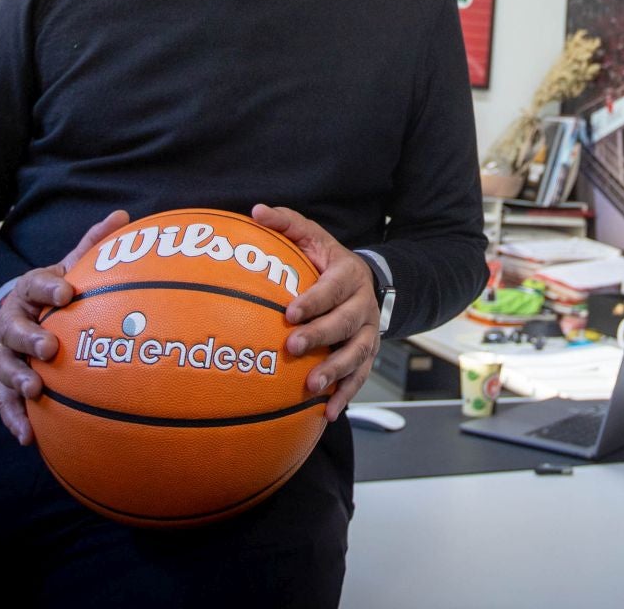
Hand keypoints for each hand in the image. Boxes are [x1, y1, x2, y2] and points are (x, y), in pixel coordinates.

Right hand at [0, 208, 129, 444]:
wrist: (16, 313)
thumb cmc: (54, 293)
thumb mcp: (69, 267)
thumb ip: (92, 245)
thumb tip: (122, 216)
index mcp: (29, 291)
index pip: (34, 285)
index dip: (48, 289)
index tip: (66, 293)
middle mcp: (10, 321)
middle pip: (14, 329)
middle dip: (30, 339)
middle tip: (50, 348)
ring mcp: (2, 352)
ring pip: (1, 366)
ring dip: (16, 379)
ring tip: (35, 392)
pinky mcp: (1, 382)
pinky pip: (3, 402)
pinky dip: (13, 419)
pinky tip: (29, 437)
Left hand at [253, 203, 378, 420]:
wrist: (364, 281)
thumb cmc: (325, 261)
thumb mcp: (311, 237)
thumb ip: (286, 224)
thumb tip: (255, 211)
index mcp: (348, 275)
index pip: (333, 287)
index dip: (315, 300)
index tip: (289, 312)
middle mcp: (363, 305)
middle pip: (346, 322)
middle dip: (321, 336)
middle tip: (294, 347)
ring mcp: (368, 332)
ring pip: (357, 353)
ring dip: (336, 371)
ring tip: (312, 386)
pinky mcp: (367, 355)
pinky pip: (360, 377)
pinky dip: (346, 394)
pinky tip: (328, 412)